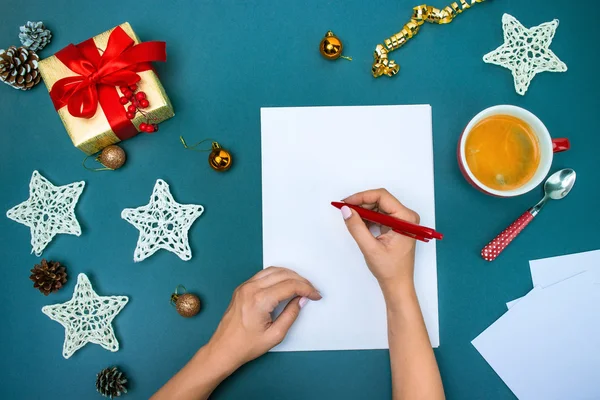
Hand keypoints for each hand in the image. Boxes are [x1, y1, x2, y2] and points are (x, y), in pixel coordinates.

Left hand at [206, 267, 321, 369]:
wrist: (224, 348)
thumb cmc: (246, 345)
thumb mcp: (275, 335)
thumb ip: (291, 315)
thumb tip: (301, 300)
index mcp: (259, 300)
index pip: (290, 286)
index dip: (307, 289)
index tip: (316, 295)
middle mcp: (251, 289)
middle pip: (283, 274)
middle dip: (301, 280)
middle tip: (311, 290)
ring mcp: (245, 286)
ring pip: (273, 270)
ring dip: (290, 275)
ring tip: (301, 286)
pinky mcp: (242, 288)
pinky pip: (263, 274)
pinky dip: (278, 276)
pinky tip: (286, 284)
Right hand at [340, 189, 419, 292]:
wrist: (397, 284)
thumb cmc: (391, 270)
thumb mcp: (370, 248)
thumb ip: (357, 227)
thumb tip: (347, 210)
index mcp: (406, 219)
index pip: (382, 197)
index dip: (362, 197)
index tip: (347, 202)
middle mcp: (406, 217)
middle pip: (380, 200)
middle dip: (361, 203)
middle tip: (345, 209)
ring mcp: (401, 221)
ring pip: (378, 206)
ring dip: (363, 210)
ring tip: (350, 216)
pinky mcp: (396, 225)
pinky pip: (379, 215)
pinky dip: (367, 217)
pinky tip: (358, 223)